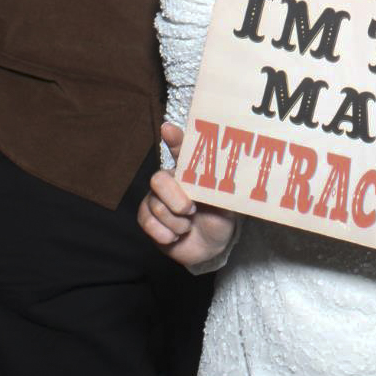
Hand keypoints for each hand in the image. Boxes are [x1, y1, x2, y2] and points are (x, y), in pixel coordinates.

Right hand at [137, 123, 235, 266]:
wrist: (211, 247)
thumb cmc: (220, 219)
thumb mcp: (227, 205)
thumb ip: (222, 190)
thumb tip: (228, 174)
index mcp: (190, 172)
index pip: (180, 150)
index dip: (174, 139)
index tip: (168, 129)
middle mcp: (171, 181)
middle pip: (158, 179)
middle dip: (175, 199)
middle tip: (191, 210)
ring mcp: (156, 198)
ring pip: (156, 206)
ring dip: (177, 224)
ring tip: (188, 227)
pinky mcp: (147, 217)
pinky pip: (147, 222)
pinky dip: (165, 234)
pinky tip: (175, 236)